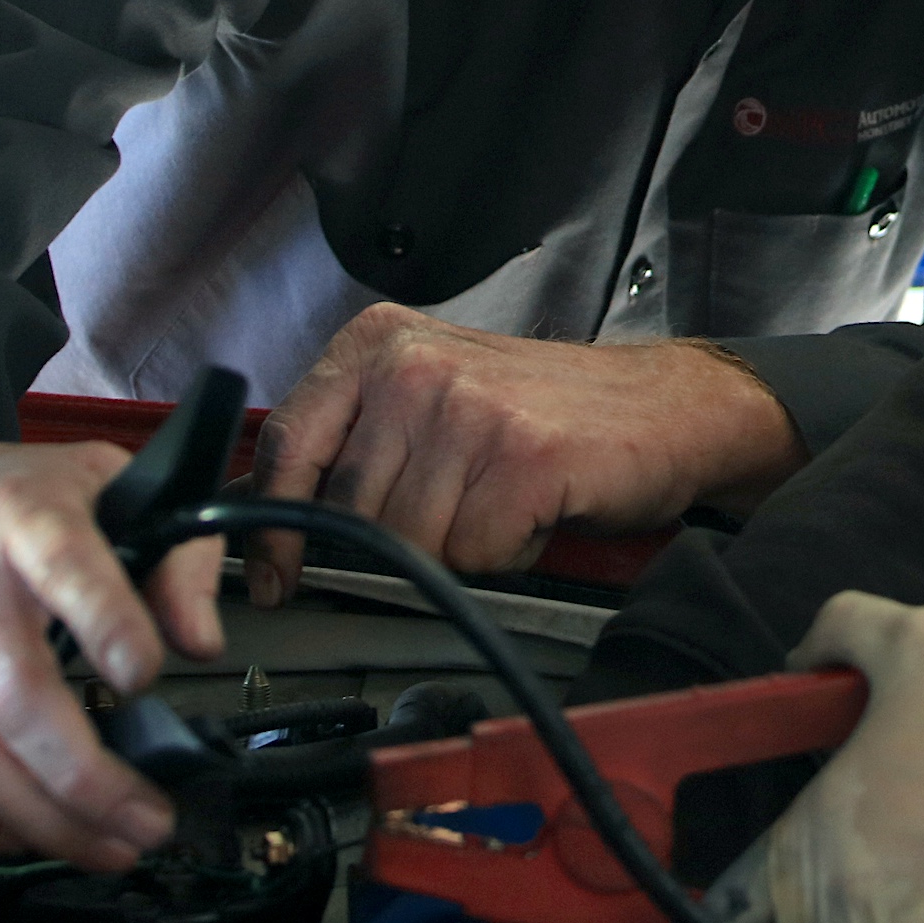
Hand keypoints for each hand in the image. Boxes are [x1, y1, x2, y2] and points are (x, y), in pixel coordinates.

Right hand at [0, 391, 221, 870]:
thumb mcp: (94, 480)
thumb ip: (168, 549)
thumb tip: (200, 638)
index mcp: (23, 517)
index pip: (68, 566)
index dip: (110, 623)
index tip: (148, 673)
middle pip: (16, 698)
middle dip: (88, 778)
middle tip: (148, 821)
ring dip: (39, 819)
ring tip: (104, 846)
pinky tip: (10, 838)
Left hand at [244, 306, 803, 602]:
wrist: (668, 407)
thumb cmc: (546, 414)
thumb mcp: (430, 402)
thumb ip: (351, 446)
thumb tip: (255, 527)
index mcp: (379, 343)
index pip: (285, 445)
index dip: (268, 529)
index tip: (270, 579)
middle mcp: (415, 365)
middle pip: (347, 514)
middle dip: (395, 542)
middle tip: (458, 513)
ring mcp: (468, 407)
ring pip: (409, 544)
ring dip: (459, 548)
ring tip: (504, 500)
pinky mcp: (520, 456)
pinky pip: (472, 556)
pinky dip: (506, 554)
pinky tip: (536, 511)